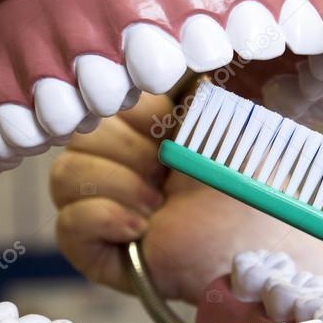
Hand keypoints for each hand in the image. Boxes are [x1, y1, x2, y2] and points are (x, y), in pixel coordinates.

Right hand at [50, 93, 287, 303]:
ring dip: (116, 186)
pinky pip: (65, 225)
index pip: (103, 102)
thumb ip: (192, 91)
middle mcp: (120, 167)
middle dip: (127, 153)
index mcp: (146, 132)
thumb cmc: (252, 191)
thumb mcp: (226, 126)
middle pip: (78, 136)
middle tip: (167, 175)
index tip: (171, 128)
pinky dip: (101, 219)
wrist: (259, 252)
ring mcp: (104, 209)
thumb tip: (170, 70)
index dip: (134, 114)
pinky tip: (139, 230)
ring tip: (157, 206)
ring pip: (63, 176)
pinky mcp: (97, 251)